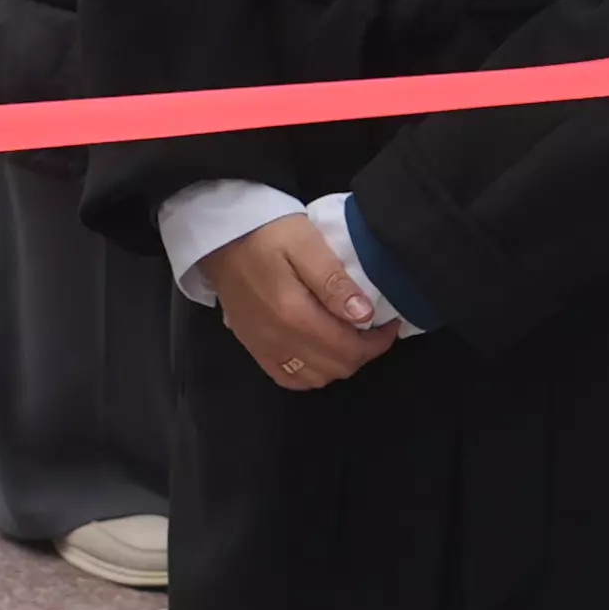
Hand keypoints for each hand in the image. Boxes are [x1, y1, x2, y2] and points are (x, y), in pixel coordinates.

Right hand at [204, 212, 396, 390]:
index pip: (349, 349)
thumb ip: (334, 282)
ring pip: (314, 378)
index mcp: (294, 315)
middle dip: (362, 352)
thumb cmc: (265, 230)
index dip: (378, 342)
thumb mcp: (305, 243)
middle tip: (373, 328)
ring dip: (338, 363)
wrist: (219, 231)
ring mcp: (262, 346)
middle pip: (336, 368)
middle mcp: (278, 339)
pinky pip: (287, 377)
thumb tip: (364, 316)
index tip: (389, 323)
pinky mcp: (251, 345)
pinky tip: (318, 352)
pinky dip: (310, 372)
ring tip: (348, 336)